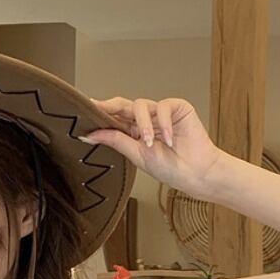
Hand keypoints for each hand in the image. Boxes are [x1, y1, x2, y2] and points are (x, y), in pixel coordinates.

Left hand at [79, 96, 222, 194]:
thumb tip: (90, 135)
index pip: (114, 118)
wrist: (196, 173)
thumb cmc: (170, 168)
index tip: (84, 112)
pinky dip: (163, 124)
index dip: (100, 113)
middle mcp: (146, 119)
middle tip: (97, 107)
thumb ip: (116, 140)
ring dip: (143, 125)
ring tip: (149, 144)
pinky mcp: (176, 107)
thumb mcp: (137, 155)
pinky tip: (169, 140)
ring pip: (141, 106)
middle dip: (109, 106)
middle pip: (123, 105)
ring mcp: (160, 112)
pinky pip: (162, 107)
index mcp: (134, 132)